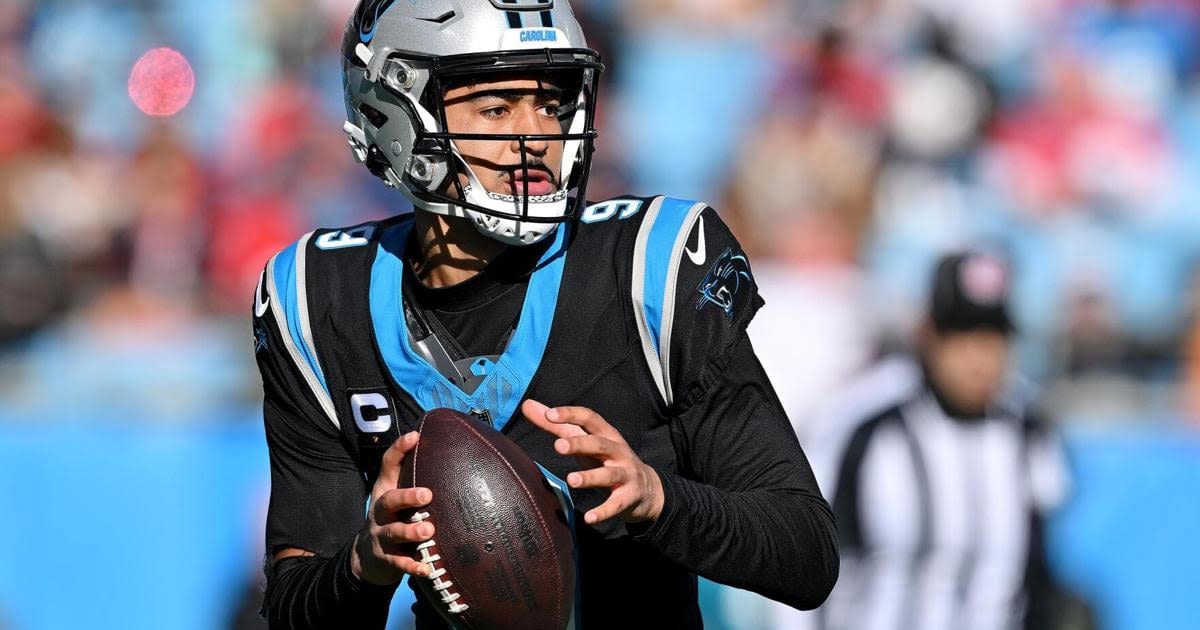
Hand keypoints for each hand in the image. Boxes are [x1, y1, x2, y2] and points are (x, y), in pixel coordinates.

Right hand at [351, 431, 436, 584]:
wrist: (367, 557)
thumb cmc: (393, 518)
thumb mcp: (397, 497)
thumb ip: (413, 478)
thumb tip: (442, 451)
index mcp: (385, 491)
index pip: (388, 466)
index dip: (398, 450)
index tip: (414, 436)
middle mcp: (380, 512)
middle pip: (388, 500)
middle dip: (406, 496)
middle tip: (427, 495)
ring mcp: (380, 535)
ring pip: (393, 532)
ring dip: (410, 532)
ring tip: (428, 532)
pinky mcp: (385, 558)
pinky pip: (397, 562)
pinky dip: (411, 565)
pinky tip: (426, 568)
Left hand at [521, 400, 664, 525]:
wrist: (647, 488)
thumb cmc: (607, 459)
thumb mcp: (586, 441)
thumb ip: (557, 425)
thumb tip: (527, 405)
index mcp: (606, 434)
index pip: (589, 418)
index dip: (571, 414)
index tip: (549, 414)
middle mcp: (617, 451)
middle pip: (599, 444)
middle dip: (580, 444)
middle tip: (558, 446)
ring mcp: (625, 474)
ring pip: (609, 474)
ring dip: (591, 477)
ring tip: (572, 481)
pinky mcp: (629, 497)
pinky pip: (616, 504)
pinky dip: (604, 511)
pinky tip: (589, 518)